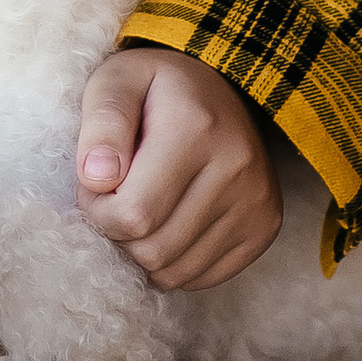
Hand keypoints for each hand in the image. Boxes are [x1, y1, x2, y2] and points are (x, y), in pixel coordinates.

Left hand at [75, 46, 279, 288]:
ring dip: (144, 250)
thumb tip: (96, 179)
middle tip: (116, 198)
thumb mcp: (117, 82)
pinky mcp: (265, 227)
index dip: (97, 209)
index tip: (96, 185)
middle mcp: (237, 168)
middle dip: (118, 233)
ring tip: (143, 208)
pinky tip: (170, 224)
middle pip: (154, 249)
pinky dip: (175, 263)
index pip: (133, 213)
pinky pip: (203, 278)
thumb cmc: (155, 88)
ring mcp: (257, 202)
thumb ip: (101, 126)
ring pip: (177, 272)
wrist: (219, 86)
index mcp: (196, 128)